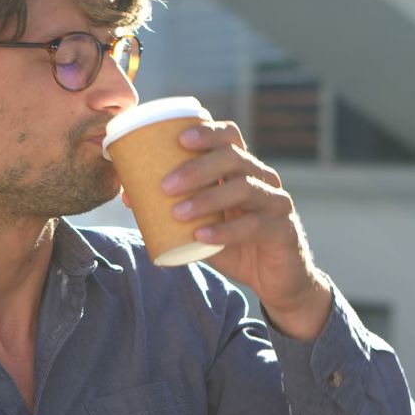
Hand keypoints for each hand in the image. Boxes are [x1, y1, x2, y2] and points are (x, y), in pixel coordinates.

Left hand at [136, 120, 331, 338]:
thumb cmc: (236, 246)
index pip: (230, 138)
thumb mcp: (204, 225)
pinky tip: (203, 237)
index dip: (208, 132)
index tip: (179, 139)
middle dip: (198, 167)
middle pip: (234, 158)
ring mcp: (276, 203)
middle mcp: (263, 180)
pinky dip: (226, 230)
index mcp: (243, 170)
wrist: (276, 281)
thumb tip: (130, 196)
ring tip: (178, 212)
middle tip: (165, 185)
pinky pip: (254, 225)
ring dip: (207, 198)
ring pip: (245, 188)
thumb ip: (176, 211)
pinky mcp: (283, 231)